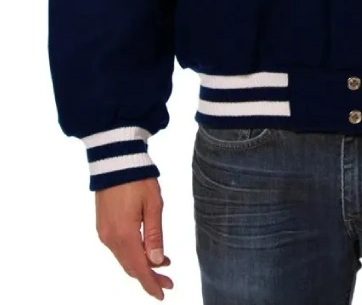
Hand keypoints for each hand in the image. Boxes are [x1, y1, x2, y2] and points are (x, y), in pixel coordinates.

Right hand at [95, 177, 173, 299]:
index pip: (139, 268)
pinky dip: (133, 253)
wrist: (115, 161)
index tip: (163, 293)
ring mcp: (104, 233)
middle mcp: (110, 239)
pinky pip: (119, 248)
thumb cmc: (138, 179)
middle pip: (131, 266)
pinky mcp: (103, 226)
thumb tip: (157, 261)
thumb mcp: (153, 205)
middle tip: (168, 281)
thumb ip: (155, 234)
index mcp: (124, 235)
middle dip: (149, 276)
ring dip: (142, 264)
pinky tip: (147, 250)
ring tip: (163, 265)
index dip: (151, 283)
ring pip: (124, 258)